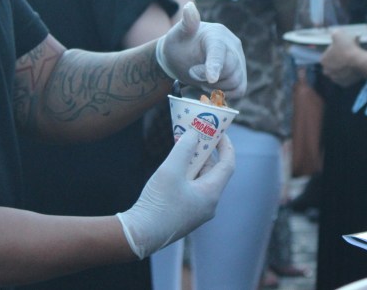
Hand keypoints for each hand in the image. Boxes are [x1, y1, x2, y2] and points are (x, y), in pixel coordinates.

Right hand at [116, 131, 234, 258]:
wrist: (140, 236)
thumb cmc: (157, 204)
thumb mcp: (170, 170)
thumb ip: (184, 149)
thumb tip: (194, 134)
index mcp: (211, 194)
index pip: (227, 165)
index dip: (225, 146)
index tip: (219, 131)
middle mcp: (208, 204)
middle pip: (213, 172)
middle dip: (205, 152)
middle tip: (195, 135)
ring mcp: (197, 211)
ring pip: (201, 180)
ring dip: (194, 163)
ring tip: (182, 147)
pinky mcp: (185, 215)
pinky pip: (192, 189)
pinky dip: (187, 175)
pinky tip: (174, 167)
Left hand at [157, 2, 245, 97]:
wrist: (184, 57)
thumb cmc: (180, 45)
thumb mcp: (177, 35)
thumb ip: (186, 24)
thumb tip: (189, 7)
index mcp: (217, 34)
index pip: (219, 51)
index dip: (215, 65)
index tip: (210, 78)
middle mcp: (233, 45)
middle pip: (231, 71)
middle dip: (210, 79)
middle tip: (194, 73)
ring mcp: (239, 60)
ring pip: (236, 82)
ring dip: (216, 87)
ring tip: (203, 78)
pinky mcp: (241, 73)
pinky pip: (240, 89)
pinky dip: (225, 93)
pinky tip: (213, 86)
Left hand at [320, 30, 366, 86]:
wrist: (360, 62)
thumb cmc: (347, 48)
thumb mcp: (338, 33)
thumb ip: (334, 33)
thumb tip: (333, 33)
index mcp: (323, 60)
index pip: (326, 55)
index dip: (334, 51)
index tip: (342, 48)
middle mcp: (326, 71)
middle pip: (332, 64)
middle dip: (338, 60)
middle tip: (347, 54)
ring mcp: (335, 79)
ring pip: (338, 71)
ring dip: (343, 67)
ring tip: (352, 60)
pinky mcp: (344, 85)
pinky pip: (346, 77)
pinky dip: (349, 74)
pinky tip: (354, 67)